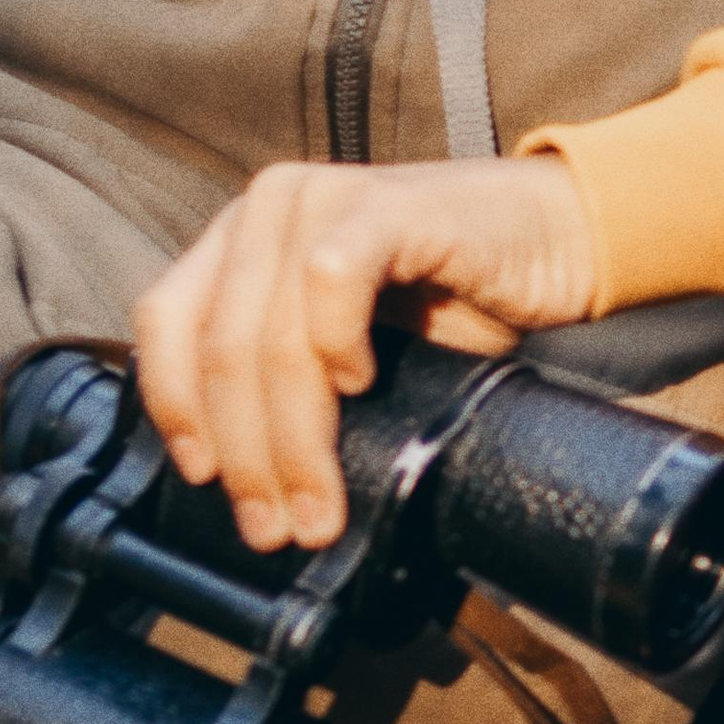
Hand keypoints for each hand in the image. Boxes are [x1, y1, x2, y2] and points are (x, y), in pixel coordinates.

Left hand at [133, 154, 600, 553]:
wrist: (558, 238)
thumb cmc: (453, 301)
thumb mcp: (348, 347)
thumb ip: (289, 382)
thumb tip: (247, 488)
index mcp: (241, 239)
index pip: (164, 321)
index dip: (173, 407)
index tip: (205, 480)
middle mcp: (267, 208)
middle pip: (220, 346)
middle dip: (246, 453)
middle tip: (277, 526)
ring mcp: (322, 197)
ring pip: (271, 333)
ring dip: (292, 436)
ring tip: (319, 502)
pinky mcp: (386, 204)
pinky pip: (333, 280)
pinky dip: (337, 345)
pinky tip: (363, 384)